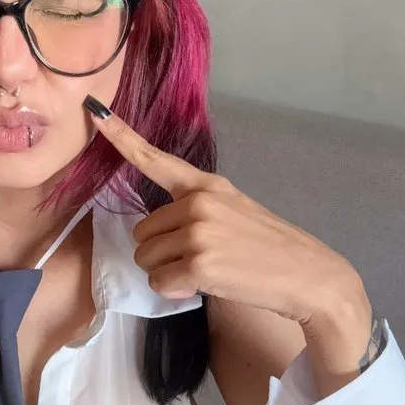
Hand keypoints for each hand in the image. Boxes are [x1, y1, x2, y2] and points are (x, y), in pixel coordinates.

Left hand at [85, 100, 357, 323]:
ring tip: (204, 273)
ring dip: (167, 273)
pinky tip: (202, 288)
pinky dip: (175, 292)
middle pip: (141, 233)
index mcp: (206, 186)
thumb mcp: (235, 211)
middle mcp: (198, 203)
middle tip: (198, 260)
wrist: (309, 275)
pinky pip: (159, 282)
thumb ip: (196, 210)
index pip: (154, 158)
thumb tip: (158, 232)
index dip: (120, 136)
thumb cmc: (270, 248)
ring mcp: (198, 233)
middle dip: (161, 253)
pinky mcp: (199, 265)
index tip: (95, 112)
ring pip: (146, 259)